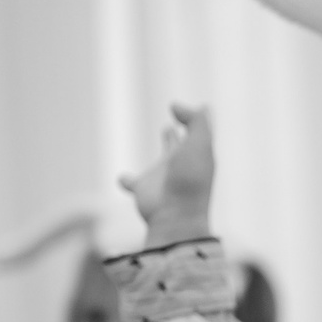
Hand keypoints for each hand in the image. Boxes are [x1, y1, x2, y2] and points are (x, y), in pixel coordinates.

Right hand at [119, 103, 215, 247]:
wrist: (176, 216)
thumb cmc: (190, 180)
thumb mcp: (199, 144)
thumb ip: (195, 121)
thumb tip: (177, 105)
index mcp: (195, 155)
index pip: (196, 133)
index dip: (192, 119)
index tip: (183, 108)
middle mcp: (179, 165)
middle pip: (179, 146)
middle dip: (176, 136)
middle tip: (172, 126)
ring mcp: (162, 178)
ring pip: (161, 163)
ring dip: (164, 148)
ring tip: (165, 134)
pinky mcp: (144, 189)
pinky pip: (133, 184)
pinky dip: (127, 181)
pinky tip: (122, 179)